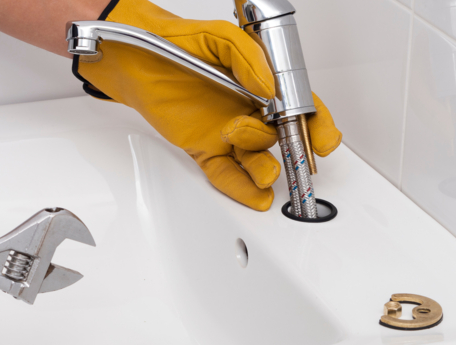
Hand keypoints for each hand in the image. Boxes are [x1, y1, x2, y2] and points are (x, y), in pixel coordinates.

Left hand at [74, 0, 341, 210]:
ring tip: (266, 171)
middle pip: (283, 138)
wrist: (133, 57)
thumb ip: (247, 58)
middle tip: (297, 157)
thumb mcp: (219, 37)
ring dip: (265, 168)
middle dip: (295, 151)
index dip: (316, 123)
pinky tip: (255, 196)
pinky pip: (225, 173)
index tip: (322, 138)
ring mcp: (227, 132)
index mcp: (261, 82)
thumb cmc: (177, 41)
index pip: (299, 105)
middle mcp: (249, 109)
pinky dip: (240, 188)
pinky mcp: (204, 149)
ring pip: (256, 158)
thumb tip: (267, 87)